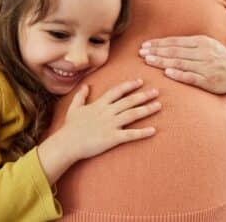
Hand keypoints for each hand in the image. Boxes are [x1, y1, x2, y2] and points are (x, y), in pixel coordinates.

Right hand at [38, 80, 159, 184]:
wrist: (67, 143)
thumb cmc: (70, 127)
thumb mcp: (74, 108)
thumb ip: (80, 96)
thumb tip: (85, 86)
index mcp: (99, 104)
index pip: (117, 91)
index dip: (129, 85)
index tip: (140, 81)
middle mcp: (107, 112)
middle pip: (128, 101)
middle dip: (143, 95)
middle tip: (156, 91)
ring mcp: (110, 124)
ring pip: (132, 114)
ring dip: (146, 109)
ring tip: (159, 105)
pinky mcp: (112, 138)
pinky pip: (130, 135)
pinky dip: (142, 133)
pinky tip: (153, 130)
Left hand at [139, 35, 225, 93]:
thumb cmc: (217, 57)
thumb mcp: (205, 45)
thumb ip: (187, 44)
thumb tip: (164, 44)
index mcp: (201, 41)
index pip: (175, 42)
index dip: (158, 43)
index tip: (144, 45)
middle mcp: (203, 52)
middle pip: (175, 51)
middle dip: (156, 52)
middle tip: (141, 53)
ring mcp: (206, 67)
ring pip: (180, 63)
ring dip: (162, 61)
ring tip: (148, 61)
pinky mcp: (208, 80)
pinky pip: (191, 77)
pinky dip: (178, 74)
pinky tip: (167, 73)